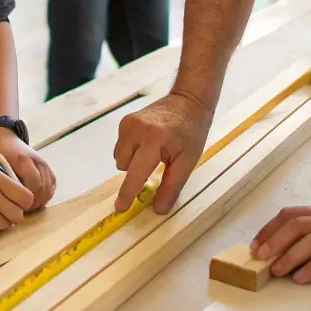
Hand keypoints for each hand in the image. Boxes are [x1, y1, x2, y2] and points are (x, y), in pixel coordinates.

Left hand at [0, 127, 56, 209]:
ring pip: (49, 188)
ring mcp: (44, 163)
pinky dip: (47, 194)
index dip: (28, 199)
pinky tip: (37, 199)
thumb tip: (12, 204)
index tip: (18, 206)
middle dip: (34, 203)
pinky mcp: (48, 166)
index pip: (34, 184)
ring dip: (41, 200)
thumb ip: (7, 182)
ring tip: (29, 206)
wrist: (6, 139)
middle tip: (23, 210)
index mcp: (23, 160)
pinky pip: (53, 184)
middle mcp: (38, 161)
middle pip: (43, 189)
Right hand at [114, 91, 212, 214]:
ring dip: (132, 162)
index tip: (120, 208)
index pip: (135, 173)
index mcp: (154, 140)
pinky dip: (131, 151)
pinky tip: (148, 143)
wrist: (188, 100)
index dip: (128, 193)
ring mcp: (128, 123)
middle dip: (136, 172)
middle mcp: (135, 129)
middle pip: (124, 166)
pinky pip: (121, 147)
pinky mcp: (124, 121)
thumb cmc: (191, 131)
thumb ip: (171, 186)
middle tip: (158, 163)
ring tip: (154, 151)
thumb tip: (158, 209)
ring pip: (120, 157)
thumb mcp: (187, 162)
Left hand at [250, 199, 310, 283]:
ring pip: (310, 241)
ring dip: (289, 256)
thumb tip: (285, 244)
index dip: (270, 228)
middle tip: (260, 257)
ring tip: (276, 271)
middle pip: (296, 225)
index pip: (290, 214)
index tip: (256, 243)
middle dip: (275, 240)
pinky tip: (301, 278)